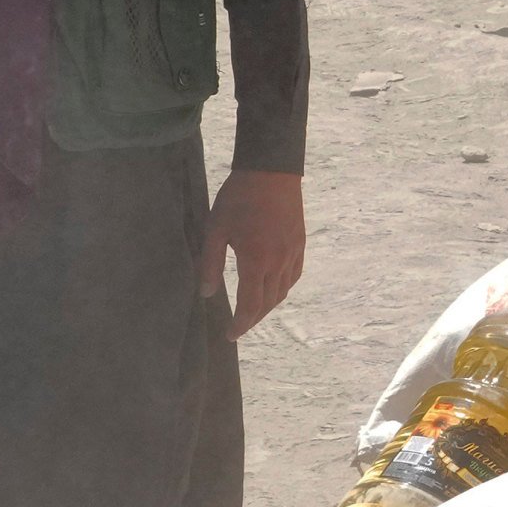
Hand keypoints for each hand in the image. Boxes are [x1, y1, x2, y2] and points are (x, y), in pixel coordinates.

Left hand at [201, 167, 306, 335]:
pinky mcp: (300, 244)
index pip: (249, 305)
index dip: (240, 324)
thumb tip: (207, 293)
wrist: (271, 171)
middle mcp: (278, 262)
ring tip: (253, 310)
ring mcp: (293, 253)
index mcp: (255, 261)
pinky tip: (274, 288)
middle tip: (239, 327)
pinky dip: (283, 288)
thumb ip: (211, 264)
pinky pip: (294, 276)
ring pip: (283, 292)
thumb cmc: (238, 198)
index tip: (230, 335)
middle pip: (268, 303)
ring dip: (268, 306)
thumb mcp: (215, 229)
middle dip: (252, 319)